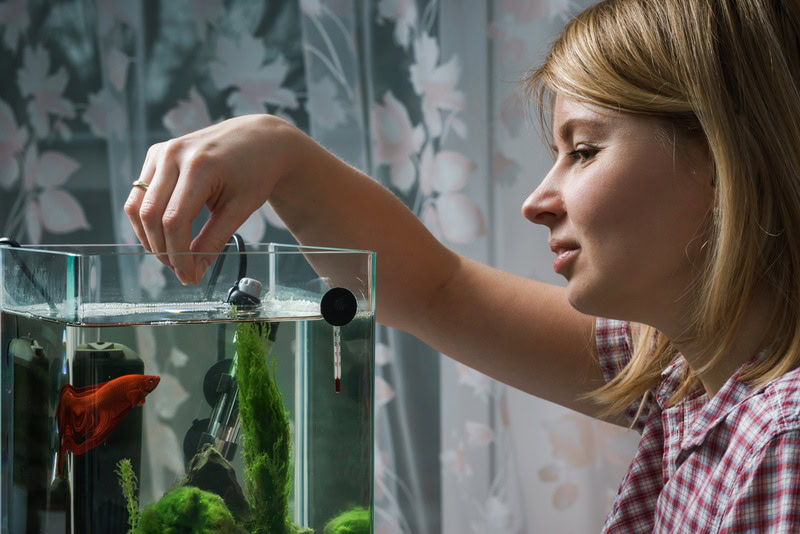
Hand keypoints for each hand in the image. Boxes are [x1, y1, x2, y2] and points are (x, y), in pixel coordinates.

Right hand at [124, 115, 298, 283]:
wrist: (260, 139)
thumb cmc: (255, 173)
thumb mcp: (240, 209)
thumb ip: (214, 240)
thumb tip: (193, 273)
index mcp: (199, 166)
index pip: (174, 220)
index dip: (178, 254)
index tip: (188, 276)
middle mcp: (173, 155)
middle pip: (150, 215)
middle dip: (162, 250)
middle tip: (181, 270)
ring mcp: (161, 151)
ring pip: (137, 206)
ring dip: (149, 237)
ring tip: (173, 255)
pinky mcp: (156, 154)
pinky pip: (140, 194)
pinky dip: (148, 219)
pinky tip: (167, 234)